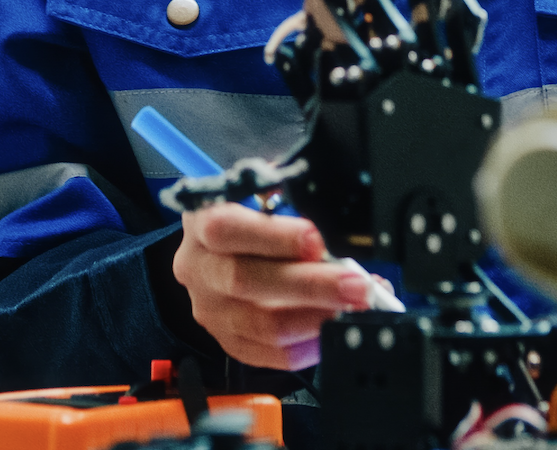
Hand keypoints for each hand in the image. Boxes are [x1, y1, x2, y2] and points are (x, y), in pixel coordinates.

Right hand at [173, 204, 375, 371]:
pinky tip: (334, 331)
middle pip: (245, 282)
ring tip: (354, 310)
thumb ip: (295, 216)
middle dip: (310, 286)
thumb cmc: (253, 219)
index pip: (228, 229)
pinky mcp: (229, 342)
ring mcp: (211, 311)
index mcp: (201, 223)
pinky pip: (271, 355)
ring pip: (261, 325)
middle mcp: (199, 270)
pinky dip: (309, 345)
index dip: (273, 237)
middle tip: (356, 286)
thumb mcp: (264, 202)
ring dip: (316, 320)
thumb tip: (341, 251)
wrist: (221, 252)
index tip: (317, 241)